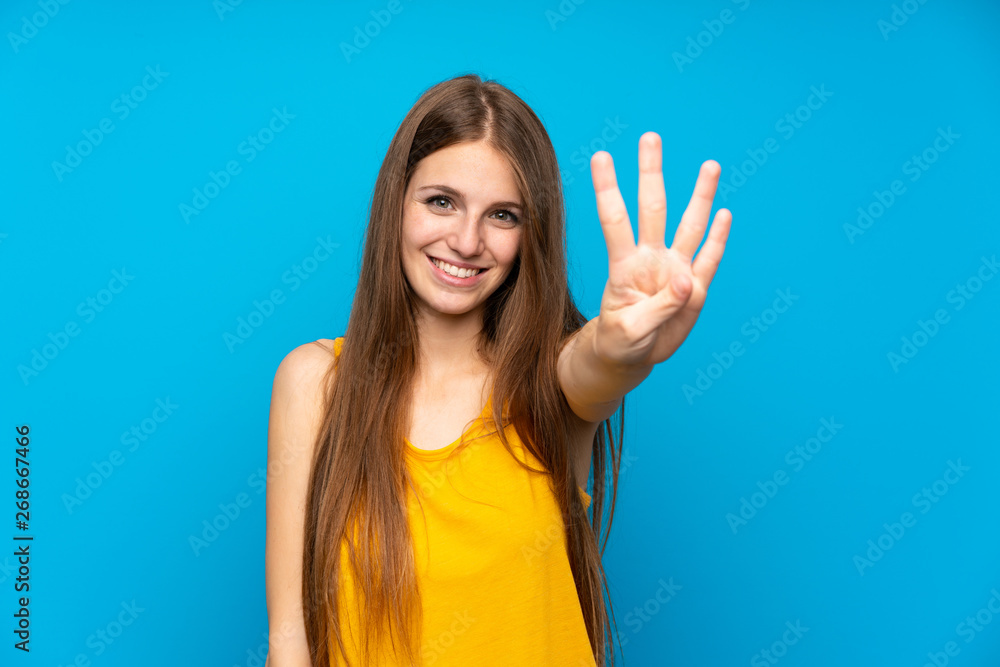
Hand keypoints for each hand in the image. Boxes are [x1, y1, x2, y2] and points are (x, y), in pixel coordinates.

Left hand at [590, 131, 731, 366]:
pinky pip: (709, 259)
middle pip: (654, 208)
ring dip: (700, 196)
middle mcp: (650, 260)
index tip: (600, 156)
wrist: (630, 357)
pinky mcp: (694, 290)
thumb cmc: (619, 341)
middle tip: (650, 137)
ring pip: (689, 226)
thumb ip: (658, 308)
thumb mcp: (629, 332)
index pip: (615, 219)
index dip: (608, 189)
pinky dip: (717, 237)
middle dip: (651, 173)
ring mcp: (674, 271)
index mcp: (625, 266)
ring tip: (710, 165)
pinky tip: (723, 213)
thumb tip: (686, 282)